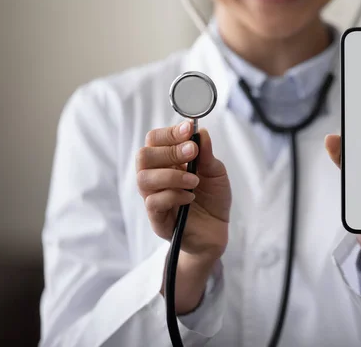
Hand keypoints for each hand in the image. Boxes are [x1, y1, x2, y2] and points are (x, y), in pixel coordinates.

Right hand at [136, 121, 230, 312]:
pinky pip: (153, 202)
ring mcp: (154, 198)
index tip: (188, 128)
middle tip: (192, 153)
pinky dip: (173, 195)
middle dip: (169, 151)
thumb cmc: (213, 200)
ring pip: (144, 179)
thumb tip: (200, 131)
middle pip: (143, 156)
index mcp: (168, 163)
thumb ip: (207, 154)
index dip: (169, 133)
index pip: (155, 141)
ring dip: (171, 175)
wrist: (217, 232)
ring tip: (194, 180)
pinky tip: (190, 197)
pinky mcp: (157, 219)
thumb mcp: (216, 173)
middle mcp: (156, 178)